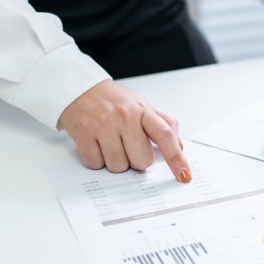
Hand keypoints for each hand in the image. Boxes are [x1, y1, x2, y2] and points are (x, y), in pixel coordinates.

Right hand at [57, 80, 190, 181]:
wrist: (79, 88)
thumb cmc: (113, 99)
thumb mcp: (141, 104)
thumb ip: (162, 123)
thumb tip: (179, 146)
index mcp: (142, 110)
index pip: (166, 135)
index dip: (177, 159)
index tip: (184, 175)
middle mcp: (124, 117)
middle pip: (142, 160)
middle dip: (137, 160)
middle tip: (129, 147)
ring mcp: (103, 126)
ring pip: (118, 166)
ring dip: (116, 161)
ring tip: (111, 143)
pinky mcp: (83, 134)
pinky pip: (96, 164)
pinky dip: (97, 160)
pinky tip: (97, 144)